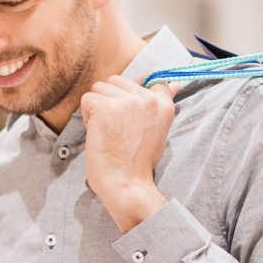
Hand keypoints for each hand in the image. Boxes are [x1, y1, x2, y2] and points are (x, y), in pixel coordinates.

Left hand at [80, 75, 176, 232]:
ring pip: (99, 88)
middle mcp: (147, 98)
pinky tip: (97, 133)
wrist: (126, 183)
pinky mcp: (106, 107)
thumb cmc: (138, 162)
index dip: (132, 93)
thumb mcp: (158, 130)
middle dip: (110, 101)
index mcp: (163, 104)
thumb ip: (161, 105)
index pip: (150, 79)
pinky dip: (86, 117)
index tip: (130, 114)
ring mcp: (127, 101)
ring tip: (106, 130)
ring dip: (97, 108)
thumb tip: (175, 83)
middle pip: (117, 81)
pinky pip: (87, 99)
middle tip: (116, 128)